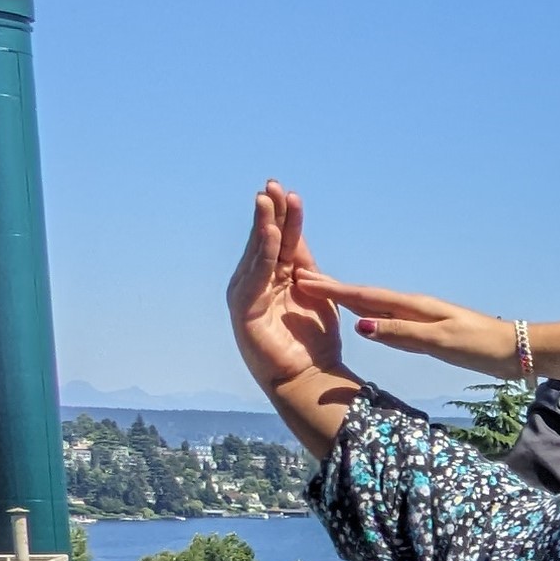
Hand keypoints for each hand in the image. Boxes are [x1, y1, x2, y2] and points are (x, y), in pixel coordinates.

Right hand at [230, 184, 348, 394]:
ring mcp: (247, 295)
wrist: (310, 376)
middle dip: (269, 212)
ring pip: (257, 254)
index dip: (285, 217)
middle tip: (273, 184)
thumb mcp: (316, 293)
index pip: (281, 241)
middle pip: (265, 241)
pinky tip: (270, 235)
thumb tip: (297, 234)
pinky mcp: (244, 311)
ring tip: (268, 199)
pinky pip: (256, 277)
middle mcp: (257, 283)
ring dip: (263, 226)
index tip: (289, 191)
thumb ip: (307, 266)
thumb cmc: (314, 339)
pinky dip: (264, 255)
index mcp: (275, 277)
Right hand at [296, 272, 523, 377]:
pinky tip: (367, 322)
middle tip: (303, 280)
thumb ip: (401, 333)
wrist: (514, 350)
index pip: (366, 297)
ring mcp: (422, 319)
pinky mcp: (430, 333)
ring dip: (352, 302)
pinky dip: (373, 318)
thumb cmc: (480, 346)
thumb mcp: (439, 342)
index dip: (335, 291)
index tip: (305, 281)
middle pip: (368, 298)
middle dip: (336, 290)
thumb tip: (361, 325)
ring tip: (326, 295)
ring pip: (378, 308)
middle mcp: (415, 308)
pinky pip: (392, 323)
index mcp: (414, 307)